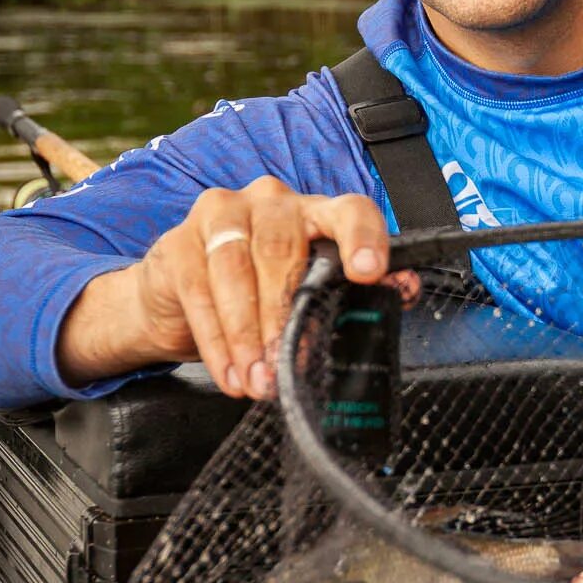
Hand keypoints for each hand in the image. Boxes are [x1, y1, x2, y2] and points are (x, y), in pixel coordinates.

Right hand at [59, 177, 414, 396]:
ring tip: (259, 381)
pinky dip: (217, 342)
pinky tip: (230, 374)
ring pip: (235, 270)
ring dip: (248, 335)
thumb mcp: (310, 295)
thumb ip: (353, 294)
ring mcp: (221, 214)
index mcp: (317, 212)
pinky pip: (198, 292)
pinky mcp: (179, 242)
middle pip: (282, 249)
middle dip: (286, 316)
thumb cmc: (260, 294)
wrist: (181, 298)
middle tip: (290, 366)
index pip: (350, 212)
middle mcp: (271, 202)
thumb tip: (402, 291)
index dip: (362, 239)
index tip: (370, 273)